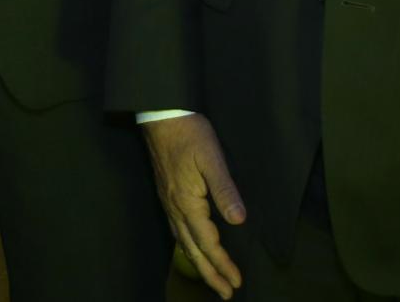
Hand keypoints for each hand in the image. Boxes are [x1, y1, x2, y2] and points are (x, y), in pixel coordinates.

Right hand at [140, 113, 245, 299]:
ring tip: (212, 278)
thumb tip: (239, 220)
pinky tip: (193, 248)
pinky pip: (177, 231)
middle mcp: (175, 208)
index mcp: (187, 202)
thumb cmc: (188, 133)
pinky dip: (188, 248)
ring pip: (183, 243)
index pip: (208, 243)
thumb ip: (225, 190)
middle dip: (210, 274)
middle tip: (225, 293)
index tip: (236, 282)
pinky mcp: (167, 195)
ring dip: (199, 264)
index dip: (223, 264)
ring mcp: (168, 202)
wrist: (160, 115)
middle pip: (193, 250)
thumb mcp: (212, 158)